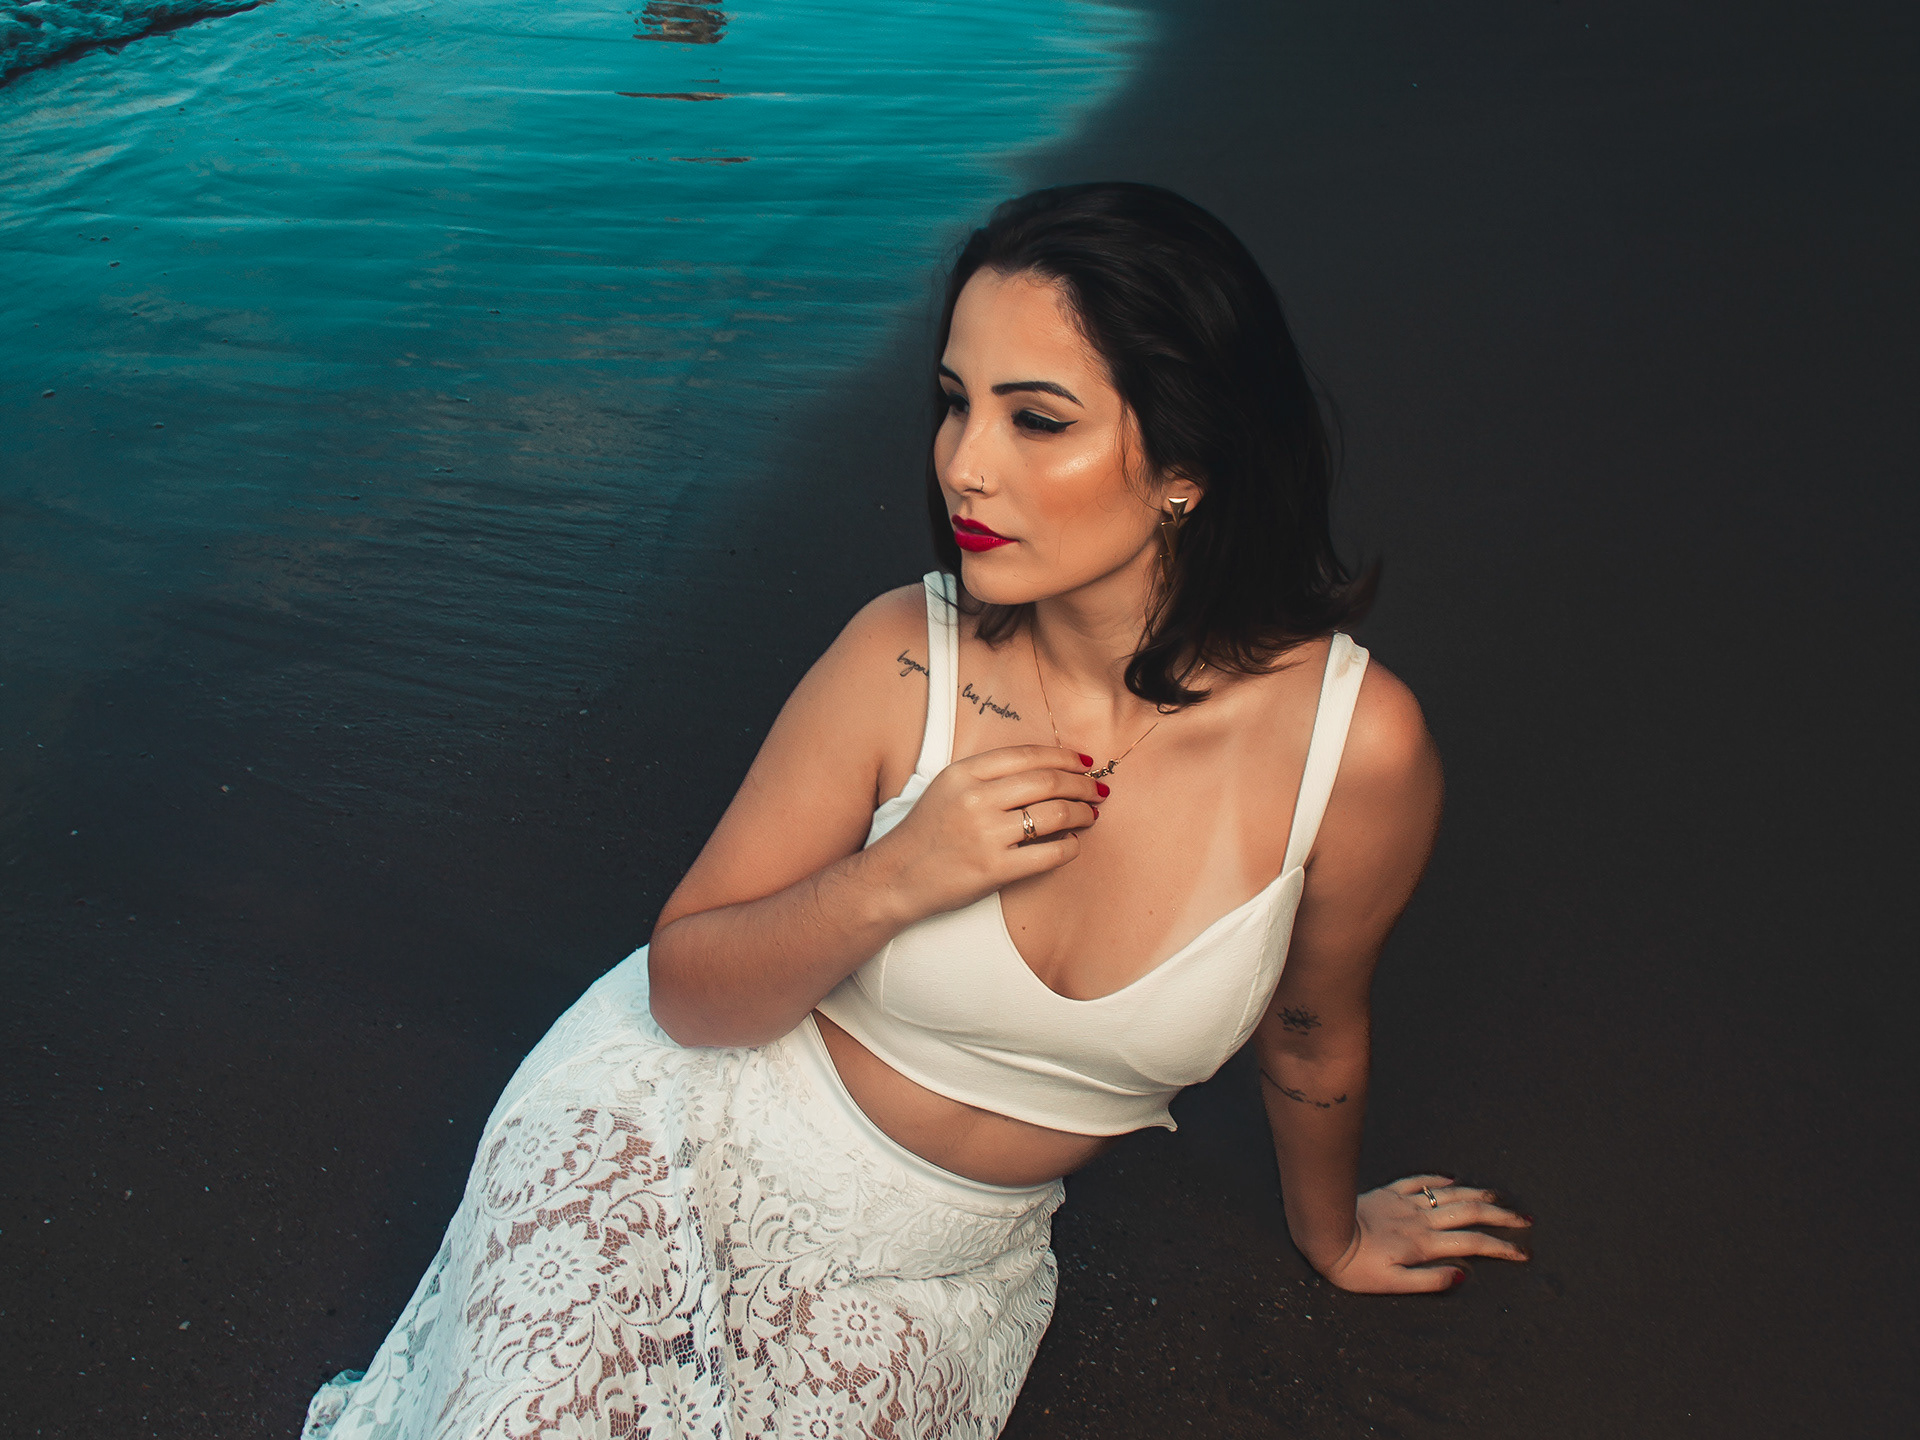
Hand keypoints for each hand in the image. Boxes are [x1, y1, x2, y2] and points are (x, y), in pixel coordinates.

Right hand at [867, 744, 1102, 921]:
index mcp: (963, 772)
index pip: (1027, 755)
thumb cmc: (926, 834)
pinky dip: (1071, 847)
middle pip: (1048, 782)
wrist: (895, 877)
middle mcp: (975, 798)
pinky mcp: (994, 869)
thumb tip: (1047, 771)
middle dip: (1082, 785)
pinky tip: (1074, 844)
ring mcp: (985, 834)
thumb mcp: (947, 789)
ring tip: (1092, 815)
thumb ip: (988, 776)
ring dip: (1083, 813)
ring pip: (1056, 814)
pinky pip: (1050, 853)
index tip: (1085, 762)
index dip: (1063, 756)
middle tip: (1099, 790)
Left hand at [1317, 1175, 1531, 1293]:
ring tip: (1499, 1197)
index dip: (1501, 1247)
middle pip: (1469, 1214)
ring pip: (1449, 1195)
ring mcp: (1405, 1203)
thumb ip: (1428, 1281)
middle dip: (1500, 1217)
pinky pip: (1419, 1182)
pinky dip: (1438, 1180)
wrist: (1324, 1234)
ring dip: (1477, 1195)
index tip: (1523, 1252)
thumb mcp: (1392, 1285)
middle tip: (1525, 1219)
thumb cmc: (1355, 1267)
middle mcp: (1420, 1220)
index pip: (1472, 1244)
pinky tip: (1451, 1179)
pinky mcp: (1388, 1193)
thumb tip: (1463, 1274)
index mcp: (1424, 1244)